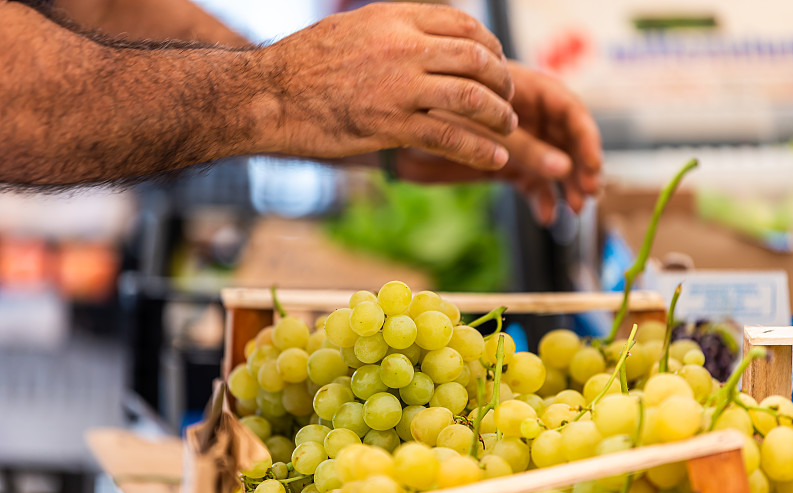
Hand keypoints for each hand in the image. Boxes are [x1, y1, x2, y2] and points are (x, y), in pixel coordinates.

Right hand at [254, 3, 516, 169]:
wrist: (269, 94)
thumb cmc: (305, 64)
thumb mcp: (354, 27)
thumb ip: (394, 31)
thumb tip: (426, 40)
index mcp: (396, 18)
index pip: (464, 25)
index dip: (490, 46)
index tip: (496, 63)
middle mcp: (404, 47)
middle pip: (477, 59)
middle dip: (502, 81)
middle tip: (508, 99)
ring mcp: (399, 87)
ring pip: (472, 98)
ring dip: (499, 116)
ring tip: (508, 128)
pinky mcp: (391, 126)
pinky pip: (450, 137)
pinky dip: (480, 150)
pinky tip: (496, 159)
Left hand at [395, 62, 601, 223]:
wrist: (394, 141)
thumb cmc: (431, 119)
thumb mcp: (479, 130)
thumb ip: (522, 148)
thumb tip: (566, 169)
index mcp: (521, 91)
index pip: (569, 110)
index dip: (586, 138)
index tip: (593, 166)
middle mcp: (525, 116)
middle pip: (568, 139)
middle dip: (582, 166)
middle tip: (589, 194)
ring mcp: (516, 143)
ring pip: (555, 164)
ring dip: (568, 186)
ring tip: (574, 208)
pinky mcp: (505, 167)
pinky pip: (532, 183)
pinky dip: (541, 199)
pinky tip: (546, 216)